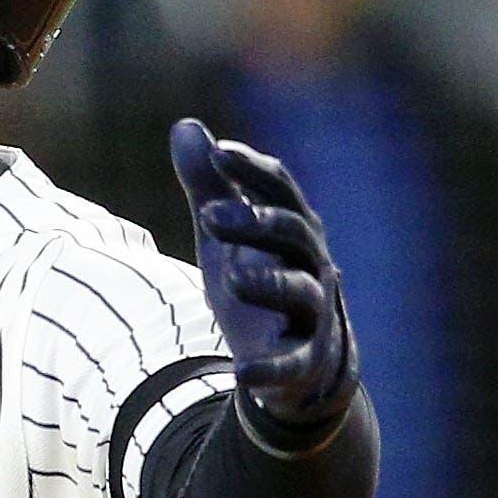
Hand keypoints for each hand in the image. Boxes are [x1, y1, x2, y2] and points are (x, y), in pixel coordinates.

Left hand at [170, 118, 356, 446]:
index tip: (220, 152)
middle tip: (209, 214)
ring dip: (269, 282)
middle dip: (256, 222)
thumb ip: (210, 187)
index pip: (282, 193)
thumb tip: (185, 125)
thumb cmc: (263, 284)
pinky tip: (242, 372)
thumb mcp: (228, 236)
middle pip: (293, 236)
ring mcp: (312, 315)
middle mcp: (311, 267)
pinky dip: (268, 368)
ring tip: (233, 277)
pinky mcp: (303, 362)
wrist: (303, 364)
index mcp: (293, 234)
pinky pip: (290, 365)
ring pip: (301, 293)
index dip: (254, 171)